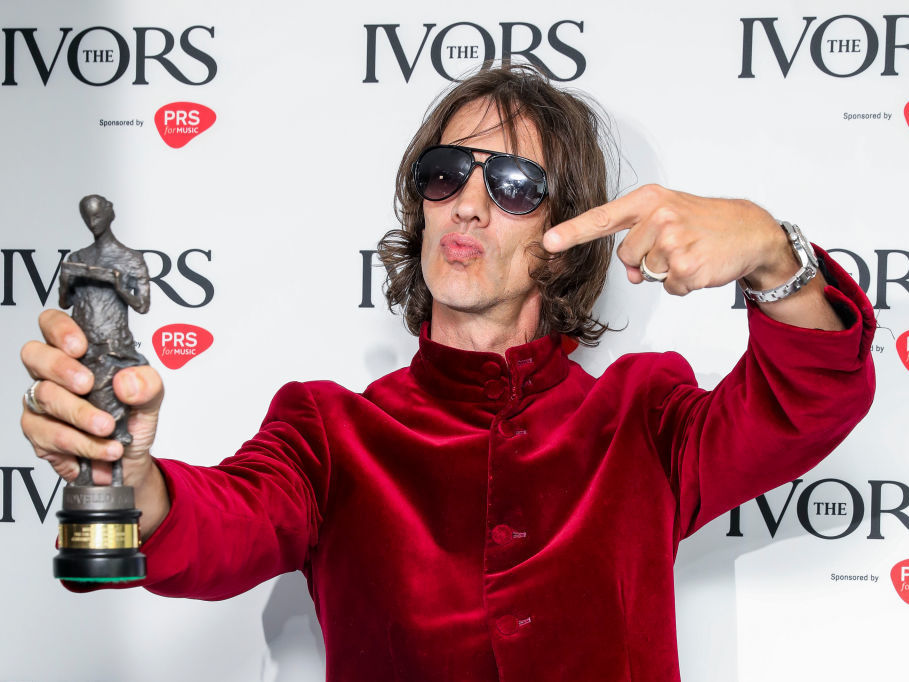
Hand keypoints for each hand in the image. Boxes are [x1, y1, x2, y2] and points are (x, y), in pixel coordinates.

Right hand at [19, 310, 163, 486]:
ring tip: (108, 428)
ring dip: (81, 415)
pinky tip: (104, 448)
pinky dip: (82, 444)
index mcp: (79, 353)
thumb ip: (147, 383)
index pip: (53, 324)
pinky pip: (51, 435)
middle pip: (35, 356)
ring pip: (45, 398)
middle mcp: (54, 374)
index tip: (81, 346)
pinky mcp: (39, 434)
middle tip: (88, 385)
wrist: (130, 459)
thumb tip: (127, 380)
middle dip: (61, 368)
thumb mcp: (151, 398)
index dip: (60, 329)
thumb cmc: (132, 419)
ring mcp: (42, 403)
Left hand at [542, 184, 796, 295]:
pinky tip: (701, 265)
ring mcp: (673, 241)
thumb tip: (634, 275)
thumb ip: (639, 239)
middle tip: (677, 244)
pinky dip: (684, 284)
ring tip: (691, 252)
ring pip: (648, 274)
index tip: (549, 242)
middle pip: (627, 256)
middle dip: (647, 258)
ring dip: (667, 271)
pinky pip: (669, 288)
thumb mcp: (668, 215)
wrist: (750, 230)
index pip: (603, 218)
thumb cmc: (704, 222)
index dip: (573, 232)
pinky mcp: (687, 267)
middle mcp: (659, 216)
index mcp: (648, 200)